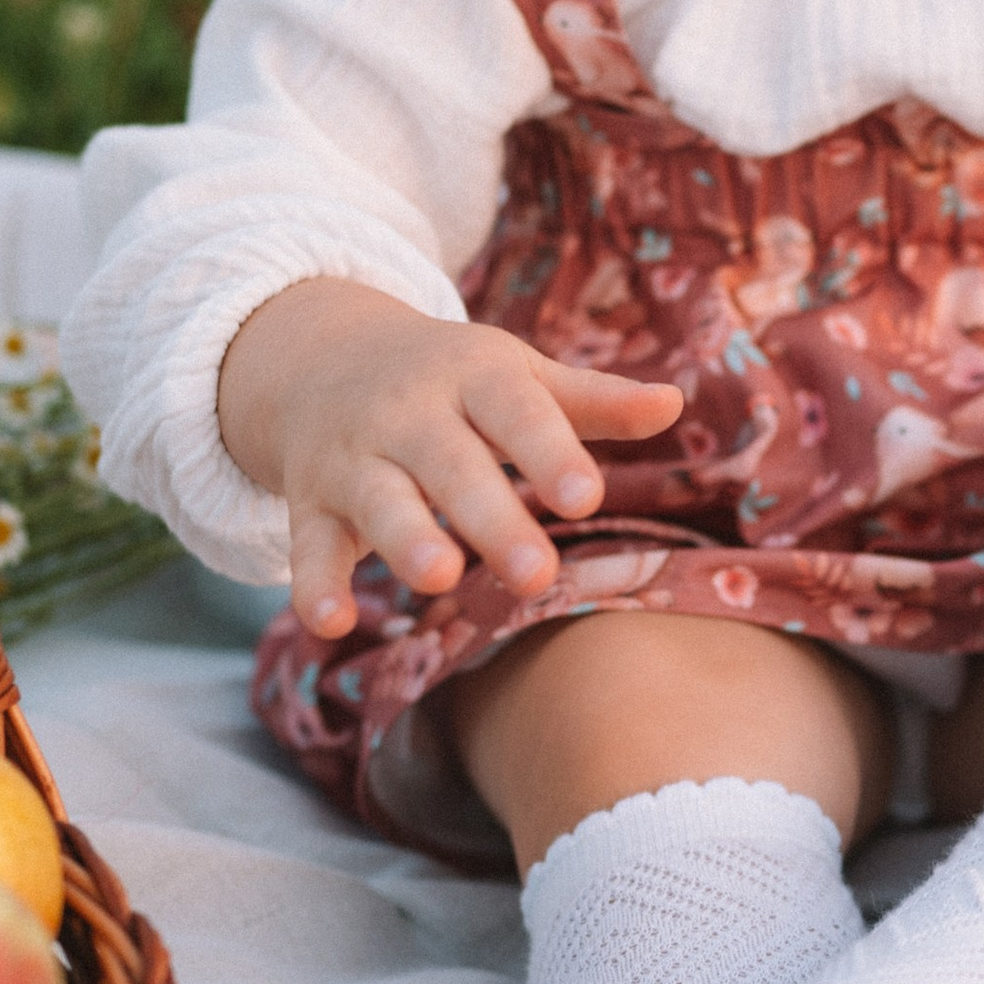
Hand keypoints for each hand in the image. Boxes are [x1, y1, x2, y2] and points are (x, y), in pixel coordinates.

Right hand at [218, 279, 681, 638]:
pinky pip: (309, 546)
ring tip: (441, 578)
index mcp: (473, 375)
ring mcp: (355, 459)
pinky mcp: (313, 503)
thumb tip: (674, 406)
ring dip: (406, 539)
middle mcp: (409, 414)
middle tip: (536, 573)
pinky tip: (331, 626)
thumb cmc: (452, 379)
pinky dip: (313, 585)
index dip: (550, 453)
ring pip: (380, 501)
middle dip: (490, 517)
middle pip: (451, 465)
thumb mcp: (518, 374)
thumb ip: (593, 400)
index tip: (590, 499)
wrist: (322, 357)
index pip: (516, 411)